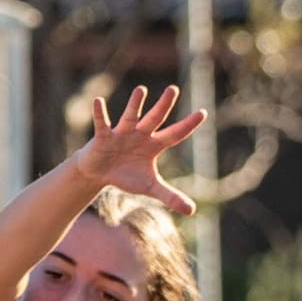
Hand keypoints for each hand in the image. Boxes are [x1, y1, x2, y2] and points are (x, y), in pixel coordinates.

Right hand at [72, 84, 206, 215]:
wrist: (99, 173)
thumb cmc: (126, 175)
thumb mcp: (149, 187)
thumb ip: (170, 196)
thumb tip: (192, 211)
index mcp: (154, 145)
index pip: (175, 134)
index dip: (188, 125)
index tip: (203, 113)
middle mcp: (140, 135)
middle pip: (155, 118)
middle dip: (163, 105)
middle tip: (173, 89)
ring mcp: (122, 134)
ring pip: (131, 117)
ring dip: (135, 105)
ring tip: (141, 90)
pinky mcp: (103, 138)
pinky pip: (102, 124)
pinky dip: (100, 114)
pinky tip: (98, 101)